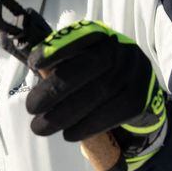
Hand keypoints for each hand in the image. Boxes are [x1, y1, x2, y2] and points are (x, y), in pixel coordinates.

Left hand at [25, 20, 167, 170]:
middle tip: (31, 107)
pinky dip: (87, 126)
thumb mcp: (84, 62)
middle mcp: (121, 50)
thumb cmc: (98, 77)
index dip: (58, 48)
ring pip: (98, 92)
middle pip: (88, 66)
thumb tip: (37, 76)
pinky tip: (69, 134)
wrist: (139, 96)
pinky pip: (112, 113)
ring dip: (65, 114)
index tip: (34, 64)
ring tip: (41, 127)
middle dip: (55, 88)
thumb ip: (63, 65)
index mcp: (102, 37)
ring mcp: (134, 73)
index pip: (81, 36)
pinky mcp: (141, 99)